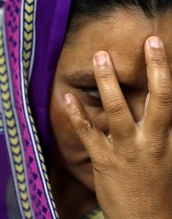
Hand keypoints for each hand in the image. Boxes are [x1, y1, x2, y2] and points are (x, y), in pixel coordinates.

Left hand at [64, 36, 171, 218]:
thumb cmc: (159, 188)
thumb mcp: (168, 156)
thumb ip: (162, 129)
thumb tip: (160, 106)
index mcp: (168, 139)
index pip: (169, 100)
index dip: (165, 71)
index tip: (157, 45)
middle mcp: (151, 141)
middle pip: (156, 100)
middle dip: (154, 69)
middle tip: (147, 40)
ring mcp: (126, 150)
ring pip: (116, 110)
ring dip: (107, 82)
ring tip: (99, 57)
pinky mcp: (103, 161)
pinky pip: (88, 133)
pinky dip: (77, 113)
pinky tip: (67, 97)